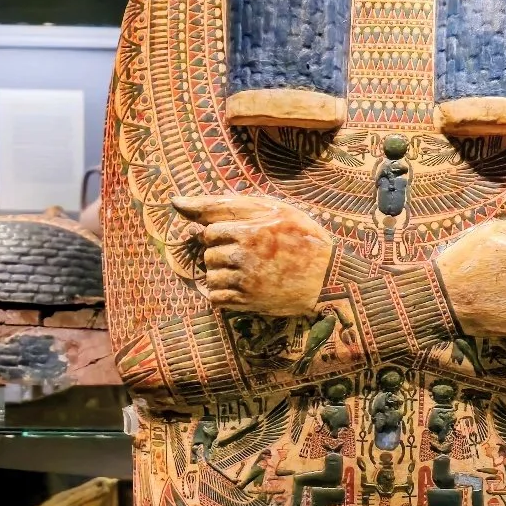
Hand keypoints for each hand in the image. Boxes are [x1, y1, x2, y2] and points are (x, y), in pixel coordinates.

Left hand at [171, 194, 333, 318]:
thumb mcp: (272, 209)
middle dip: (222, 254)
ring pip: (211, 277)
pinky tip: (241, 287)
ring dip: (222, 275)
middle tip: (248, 255)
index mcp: (249, 230)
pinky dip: (223, 294)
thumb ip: (224, 204)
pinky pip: (216, 299)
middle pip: (208, 255)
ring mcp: (245, 282)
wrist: (329, 277)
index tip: (241, 237)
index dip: (223, 234)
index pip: (209, 231)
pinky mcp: (248, 302)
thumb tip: (175, 202)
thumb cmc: (302, 237)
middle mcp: (244, 256)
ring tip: (246, 272)